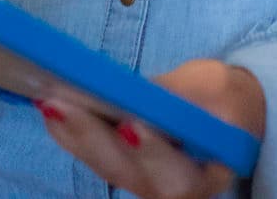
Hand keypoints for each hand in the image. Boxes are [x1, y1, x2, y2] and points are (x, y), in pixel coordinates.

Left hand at [34, 58, 265, 198]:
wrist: (225, 115)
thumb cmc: (228, 102)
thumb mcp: (220, 88)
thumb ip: (184, 96)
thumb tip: (137, 94)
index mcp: (206, 176)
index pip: (179, 176)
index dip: (153, 153)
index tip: (129, 126)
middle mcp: (171, 192)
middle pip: (129, 174)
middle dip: (92, 139)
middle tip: (60, 105)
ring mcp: (143, 184)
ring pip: (106, 167)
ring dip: (74, 136)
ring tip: (49, 101)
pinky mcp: (124, 169)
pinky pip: (96, 157)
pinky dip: (72, 134)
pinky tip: (52, 108)